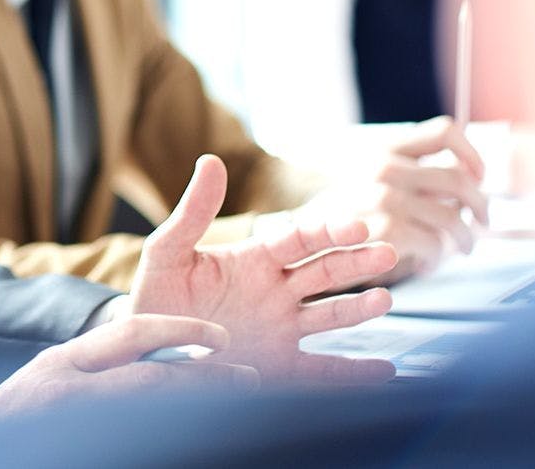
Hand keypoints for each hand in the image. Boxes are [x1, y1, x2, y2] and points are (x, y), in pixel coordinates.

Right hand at [0, 314, 256, 427]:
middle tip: (251, 379)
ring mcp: (77, 423)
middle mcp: (68, 390)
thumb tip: (161, 360)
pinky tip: (203, 441)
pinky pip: (140, 442)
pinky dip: (174, 440)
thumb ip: (97, 369)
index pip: (131, 334)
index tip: (222, 340)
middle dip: (207, 380)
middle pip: (153, 381)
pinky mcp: (87, 447)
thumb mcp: (50, 380)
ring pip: (152, 415)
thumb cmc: (12, 421)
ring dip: (198, 416)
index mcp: (63, 364)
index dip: (182, 332)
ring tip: (243, 416)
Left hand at [130, 155, 395, 382]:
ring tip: (385, 299)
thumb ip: (192, 212)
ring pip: (330, 315)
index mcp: (253, 260)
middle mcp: (276, 292)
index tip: (356, 226)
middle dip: (354, 262)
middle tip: (387, 251)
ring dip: (359, 308)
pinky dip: (353, 373)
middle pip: (323, 272)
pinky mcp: (280, 367)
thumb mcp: (168, 252)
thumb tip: (210, 160)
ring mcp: (282, 329)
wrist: (148, 348)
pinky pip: (322, 371)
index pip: (298, 239)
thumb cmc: (158, 295)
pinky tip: (386, 372)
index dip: (326, 232)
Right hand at [297, 116, 488, 282]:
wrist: (296, 236)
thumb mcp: (363, 174)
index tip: (477, 175)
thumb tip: (464, 176)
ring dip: (464, 237)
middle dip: (480, 205)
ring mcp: (385, 198)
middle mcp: (385, 168)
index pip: (445, 132)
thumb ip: (405, 170)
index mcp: (383, 147)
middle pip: (459, 180)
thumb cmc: (335, 212)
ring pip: (453, 217)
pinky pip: (436, 244)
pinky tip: (426, 262)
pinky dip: (437, 257)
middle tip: (481, 222)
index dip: (471, 154)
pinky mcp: (386, 230)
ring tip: (458, 248)